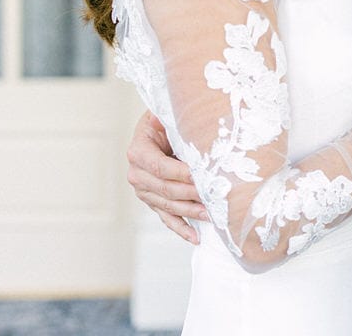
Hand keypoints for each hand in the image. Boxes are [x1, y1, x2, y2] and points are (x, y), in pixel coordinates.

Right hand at [127, 110, 206, 243]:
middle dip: (192, 194)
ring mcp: (144, 191)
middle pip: (166, 189)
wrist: (157, 131)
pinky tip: (196, 237)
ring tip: (213, 215)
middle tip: (214, 196)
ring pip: (169, 205)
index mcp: (138, 152)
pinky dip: (182, 228)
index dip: (181, 173)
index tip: (202, 176)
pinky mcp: (153, 201)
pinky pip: (167, 217)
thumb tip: (170, 118)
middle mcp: (137, 174)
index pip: (160, 167)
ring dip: (192, 211)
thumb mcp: (164, 116)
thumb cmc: (164, 121)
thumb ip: (168, 119)